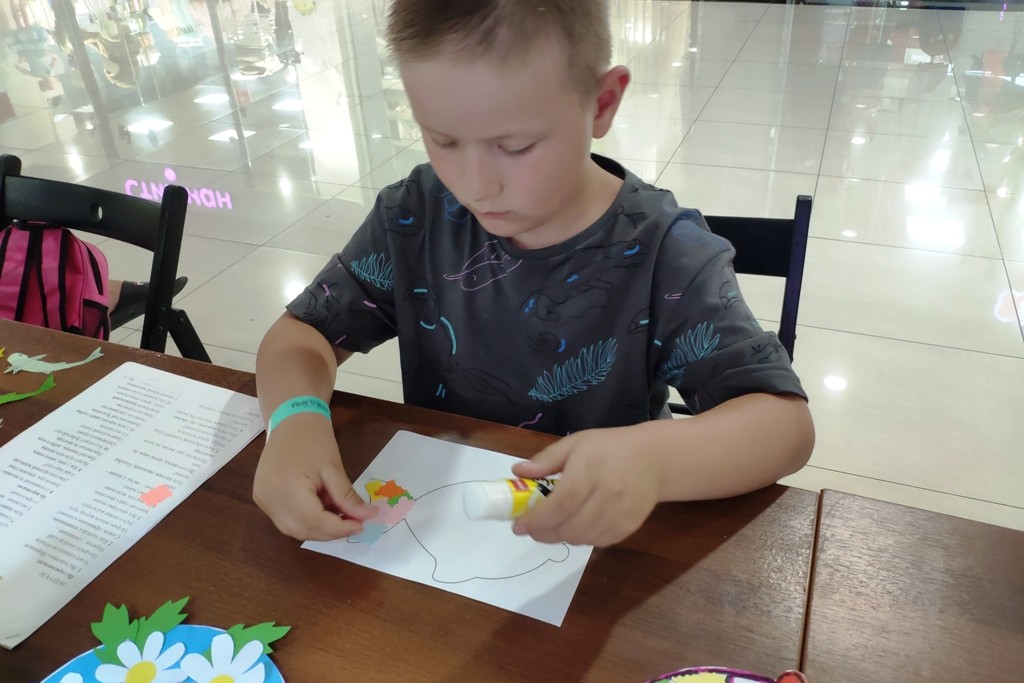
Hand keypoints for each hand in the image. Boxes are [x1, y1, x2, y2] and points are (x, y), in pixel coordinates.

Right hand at [253, 414, 376, 540]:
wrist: (290, 419)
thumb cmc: (313, 438)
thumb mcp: (333, 467)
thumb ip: (348, 496)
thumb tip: (368, 516)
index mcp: (285, 488)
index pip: (314, 522)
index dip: (340, 528)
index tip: (362, 525)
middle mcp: (268, 499)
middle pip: (303, 530)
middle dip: (331, 531)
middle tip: (355, 521)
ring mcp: (262, 500)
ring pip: (294, 529)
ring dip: (320, 528)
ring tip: (340, 514)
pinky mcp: (262, 498)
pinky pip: (286, 520)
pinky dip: (307, 521)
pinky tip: (323, 509)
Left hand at [510, 426, 660, 546]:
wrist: (654, 459)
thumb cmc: (610, 448)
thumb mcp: (576, 443)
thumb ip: (547, 459)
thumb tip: (518, 472)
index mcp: (591, 470)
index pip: (561, 504)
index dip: (537, 520)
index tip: (519, 525)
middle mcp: (608, 495)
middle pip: (569, 527)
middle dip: (543, 533)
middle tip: (530, 527)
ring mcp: (620, 514)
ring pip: (581, 539)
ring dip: (560, 536)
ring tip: (551, 525)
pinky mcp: (628, 527)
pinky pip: (596, 542)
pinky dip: (580, 538)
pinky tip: (575, 524)